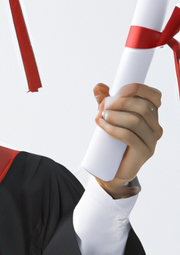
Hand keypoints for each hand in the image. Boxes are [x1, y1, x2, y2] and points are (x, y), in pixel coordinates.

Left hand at [93, 83, 162, 198]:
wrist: (112, 168)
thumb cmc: (113, 140)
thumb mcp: (109, 116)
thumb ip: (104, 101)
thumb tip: (99, 86)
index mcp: (151, 115)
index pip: (154, 96)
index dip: (139, 89)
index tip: (118, 90)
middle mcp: (155, 127)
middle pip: (142, 107)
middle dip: (119, 102)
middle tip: (102, 107)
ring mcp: (151, 140)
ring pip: (135, 121)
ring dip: (115, 115)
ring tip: (101, 117)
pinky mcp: (143, 152)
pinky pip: (129, 136)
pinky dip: (113, 128)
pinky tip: (102, 124)